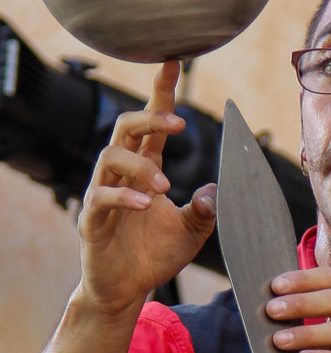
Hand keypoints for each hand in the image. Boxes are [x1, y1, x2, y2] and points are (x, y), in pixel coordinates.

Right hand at [76, 60, 215, 315]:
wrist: (127, 289)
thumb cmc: (156, 254)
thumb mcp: (194, 231)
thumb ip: (208, 209)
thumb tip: (218, 189)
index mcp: (146, 169)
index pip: (152, 123)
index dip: (161, 92)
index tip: (173, 62)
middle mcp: (122, 176)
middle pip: (126, 129)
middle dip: (150, 117)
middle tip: (179, 123)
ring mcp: (103, 196)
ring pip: (110, 158)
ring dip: (140, 165)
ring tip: (164, 185)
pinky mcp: (91, 222)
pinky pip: (101, 199)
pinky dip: (124, 196)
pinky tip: (146, 203)